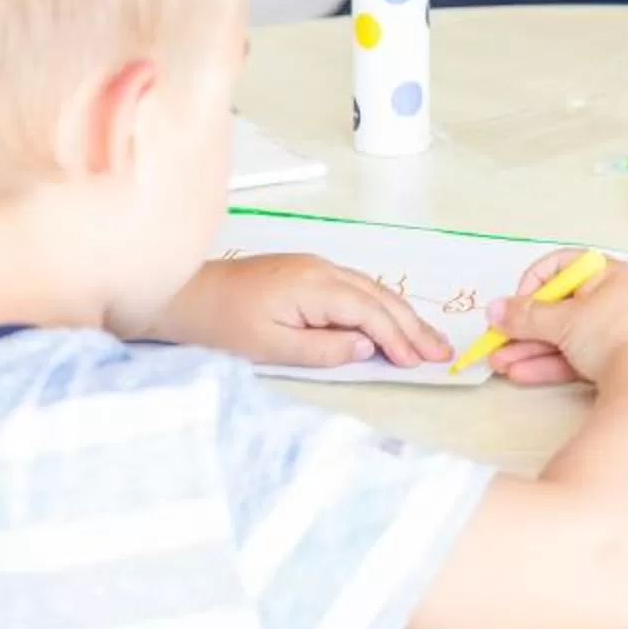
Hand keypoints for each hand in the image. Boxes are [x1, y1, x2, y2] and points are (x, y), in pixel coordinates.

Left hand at [171, 254, 448, 368]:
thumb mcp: (271, 349)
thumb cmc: (221, 326)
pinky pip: (356, 287)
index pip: (369, 313)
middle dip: (413, 326)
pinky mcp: (307, 271)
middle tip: (443, 352)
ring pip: (372, 289)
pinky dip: (380, 306)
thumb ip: (323, 350)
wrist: (183, 295)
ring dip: (402, 315)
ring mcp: (315, 266)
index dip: (397, 338)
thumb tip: (367, 349)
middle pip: (379, 297)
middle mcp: (320, 269)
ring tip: (429, 340)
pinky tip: (392, 320)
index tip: (420, 362)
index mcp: (313, 286)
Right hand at [481, 251, 627, 388]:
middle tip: (497, 341)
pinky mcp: (619, 364)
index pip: (564, 266)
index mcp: (611, 275)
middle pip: (561, 308)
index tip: (517, 305)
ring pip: (567, 337)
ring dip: (530, 349)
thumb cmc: (610, 334)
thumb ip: (526, 315)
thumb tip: (493, 309)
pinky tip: (520, 375)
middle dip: (525, 327)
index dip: (535, 282)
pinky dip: (551, 365)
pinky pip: (579, 358)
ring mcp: (621, 334)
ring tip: (500, 365)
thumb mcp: (563, 320)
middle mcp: (618, 300)